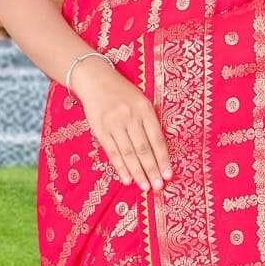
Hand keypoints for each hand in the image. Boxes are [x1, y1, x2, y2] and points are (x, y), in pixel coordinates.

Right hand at [70, 55, 172, 191]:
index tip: (169, 175)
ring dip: (138, 172)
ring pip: (128, 153)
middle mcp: (130, 116)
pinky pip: (112, 152)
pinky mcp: (100, 129)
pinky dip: (120, 167)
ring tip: (145, 187)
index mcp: (145, 109)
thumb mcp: (141, 101)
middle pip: (143, 149)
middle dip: (152, 170)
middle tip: (159, 186)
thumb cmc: (123, 93)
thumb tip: (160, 152)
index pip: (157, 139)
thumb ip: (150, 122)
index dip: (163, 159)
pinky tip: (127, 179)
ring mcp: (114, 123)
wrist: (95, 79)